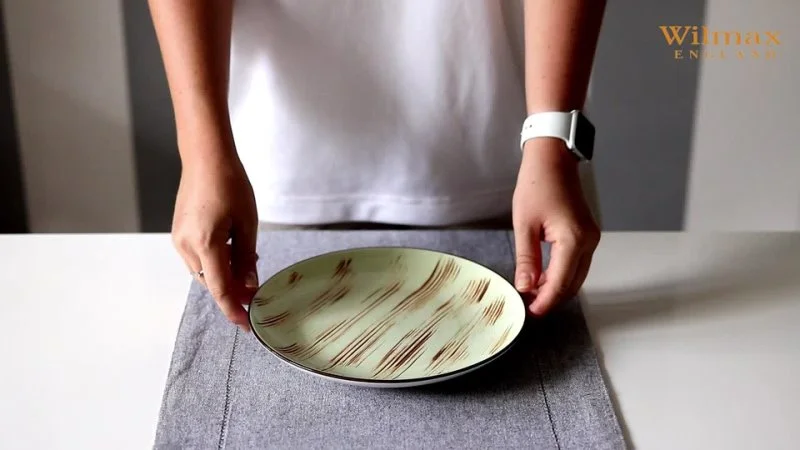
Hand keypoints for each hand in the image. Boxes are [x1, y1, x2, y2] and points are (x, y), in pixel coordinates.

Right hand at [171, 147, 258, 331]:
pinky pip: (197, 258)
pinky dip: (214, 263)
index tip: (246, 325)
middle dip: (232, 292)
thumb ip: (246, 259)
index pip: (220, 289)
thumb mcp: (247, 224)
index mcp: (206, 244)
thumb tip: (248, 287)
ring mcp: (179, 239)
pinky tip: (232, 253)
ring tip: (247, 268)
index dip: (234, 310)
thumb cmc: (230, 185)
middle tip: (255, 296)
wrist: (206, 158)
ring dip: (224, 277)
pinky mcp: (179, 233)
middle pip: (210, 283)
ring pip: (203, 272)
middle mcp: (187, 246)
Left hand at [512, 138, 599, 315]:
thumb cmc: (537, 184)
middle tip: (527, 306)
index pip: (560, 283)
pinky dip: (561, 274)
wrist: (553, 158)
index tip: (529, 313)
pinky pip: (577, 263)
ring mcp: (591, 238)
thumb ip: (526, 260)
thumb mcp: (524, 225)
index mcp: (574, 240)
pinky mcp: (588, 234)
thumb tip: (525, 287)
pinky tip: (543, 277)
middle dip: (551, 298)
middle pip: (572, 284)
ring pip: (576, 276)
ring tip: (531, 294)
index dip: (544, 302)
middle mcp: (588, 241)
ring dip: (556, 287)